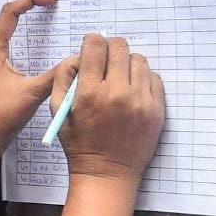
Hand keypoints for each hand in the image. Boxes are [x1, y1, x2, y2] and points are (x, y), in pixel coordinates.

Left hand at [0, 0, 61, 154]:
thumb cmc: (1, 115)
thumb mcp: (33, 93)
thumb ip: (57, 75)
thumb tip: (79, 60)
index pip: (8, 13)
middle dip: (2, 7)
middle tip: (27, 9)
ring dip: (6, 26)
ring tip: (32, 27)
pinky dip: (10, 45)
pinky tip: (28, 56)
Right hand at [51, 34, 164, 182]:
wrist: (107, 172)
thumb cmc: (79, 142)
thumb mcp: (58, 110)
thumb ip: (63, 77)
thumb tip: (79, 55)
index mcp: (90, 92)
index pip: (95, 46)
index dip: (91, 42)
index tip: (91, 48)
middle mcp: (118, 92)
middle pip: (119, 47)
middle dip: (110, 49)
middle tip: (106, 61)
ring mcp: (141, 101)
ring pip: (139, 60)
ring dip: (127, 64)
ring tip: (120, 78)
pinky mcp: (157, 109)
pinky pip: (154, 78)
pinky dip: (142, 79)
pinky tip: (132, 91)